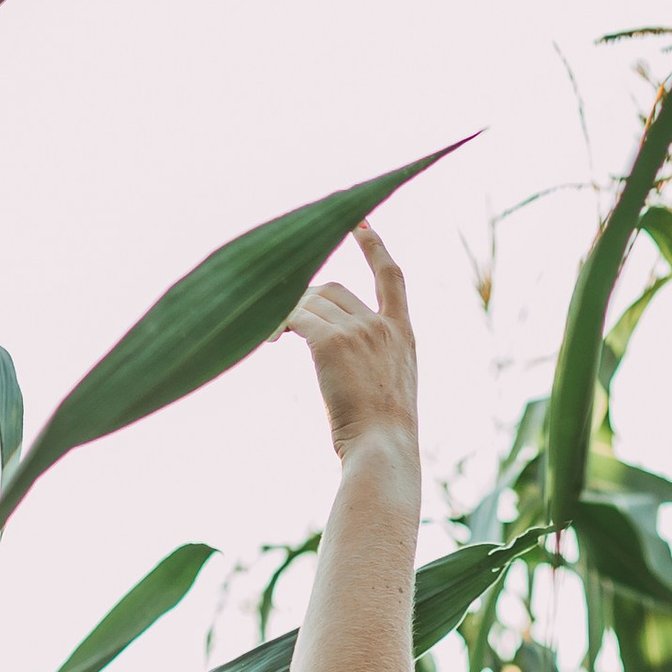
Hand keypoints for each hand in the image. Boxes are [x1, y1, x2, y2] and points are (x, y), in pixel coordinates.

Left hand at [285, 227, 416, 461]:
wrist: (384, 451)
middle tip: (283, 322)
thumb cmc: (383, 438)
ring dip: (287, 315)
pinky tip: (267, 339)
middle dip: (304, 298)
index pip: (391, 275)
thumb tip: (342, 363)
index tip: (359, 220)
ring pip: (310, 303)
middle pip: (334, 289)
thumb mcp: (390, 392)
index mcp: (404, 335)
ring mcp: (359, 331)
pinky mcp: (332, 342)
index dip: (374, 244)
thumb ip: (373, 364)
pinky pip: (295, 319)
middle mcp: (384, 325)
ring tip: (272, 337)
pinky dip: (276, 324)